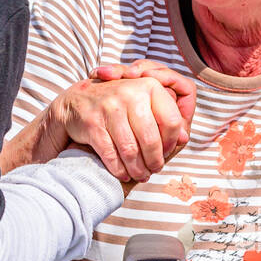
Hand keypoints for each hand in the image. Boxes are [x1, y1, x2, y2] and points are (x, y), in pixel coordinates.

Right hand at [46, 61, 195, 182]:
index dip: (171, 142)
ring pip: (131, 150)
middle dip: (154, 161)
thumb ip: (164, 117)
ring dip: (137, 169)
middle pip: (151, 140)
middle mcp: (129, 93)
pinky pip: (111, 155)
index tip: (165, 152)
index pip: (171, 121)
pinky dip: (119, 169)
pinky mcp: (92, 123)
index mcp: (148, 86)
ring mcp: (109, 108)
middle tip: (153, 169)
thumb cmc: (115, 105)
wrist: (76, 103)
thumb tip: (184, 139)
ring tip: (140, 174)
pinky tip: (123, 173)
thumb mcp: (142, 102)